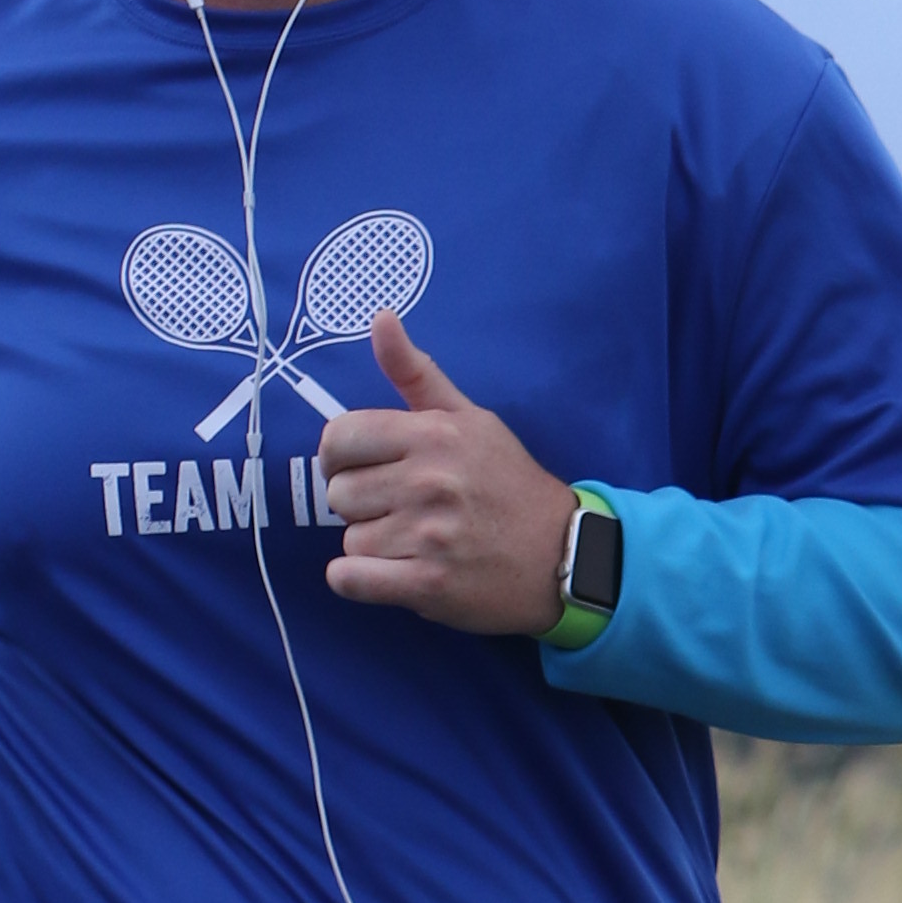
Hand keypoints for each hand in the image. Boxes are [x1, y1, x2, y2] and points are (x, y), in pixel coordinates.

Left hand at [317, 320, 578, 635]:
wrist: (563, 554)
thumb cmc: (509, 484)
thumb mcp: (471, 418)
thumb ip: (416, 373)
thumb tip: (379, 317)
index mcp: (433, 434)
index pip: (340, 437)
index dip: (341, 457)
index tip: (364, 469)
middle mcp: (428, 481)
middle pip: (339, 492)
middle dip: (361, 504)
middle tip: (401, 510)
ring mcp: (427, 536)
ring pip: (349, 539)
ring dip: (372, 546)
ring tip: (413, 543)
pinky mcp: (427, 584)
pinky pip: (350, 580)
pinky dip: (356, 581)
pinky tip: (388, 574)